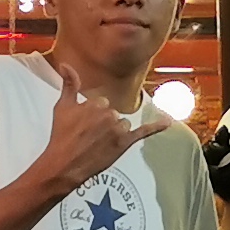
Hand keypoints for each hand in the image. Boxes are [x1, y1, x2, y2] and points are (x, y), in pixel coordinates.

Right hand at [32, 60, 169, 196]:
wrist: (64, 165)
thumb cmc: (62, 137)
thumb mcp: (63, 107)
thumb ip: (69, 84)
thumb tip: (67, 65)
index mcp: (96, 103)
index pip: (102, 103)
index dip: (93, 115)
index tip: (84, 125)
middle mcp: (110, 114)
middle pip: (113, 114)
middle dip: (103, 124)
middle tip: (88, 136)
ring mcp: (118, 129)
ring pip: (124, 124)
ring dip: (115, 133)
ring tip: (98, 144)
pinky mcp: (125, 143)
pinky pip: (144, 131)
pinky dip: (157, 127)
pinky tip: (168, 122)